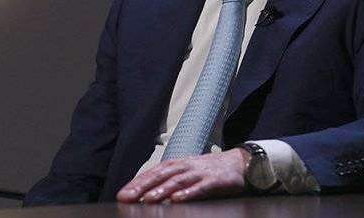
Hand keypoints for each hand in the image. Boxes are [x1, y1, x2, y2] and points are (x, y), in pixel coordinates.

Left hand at [116, 148, 249, 202]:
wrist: (240, 163)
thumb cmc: (209, 171)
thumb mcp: (187, 173)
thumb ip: (169, 181)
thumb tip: (147, 193)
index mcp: (177, 165)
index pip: (153, 173)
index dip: (137, 183)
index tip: (123, 194)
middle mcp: (186, 166)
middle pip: (161, 175)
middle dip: (143, 186)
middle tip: (127, 197)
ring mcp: (200, 173)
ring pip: (178, 181)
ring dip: (162, 190)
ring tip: (148, 199)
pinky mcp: (214, 181)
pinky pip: (200, 187)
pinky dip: (188, 193)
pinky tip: (177, 199)